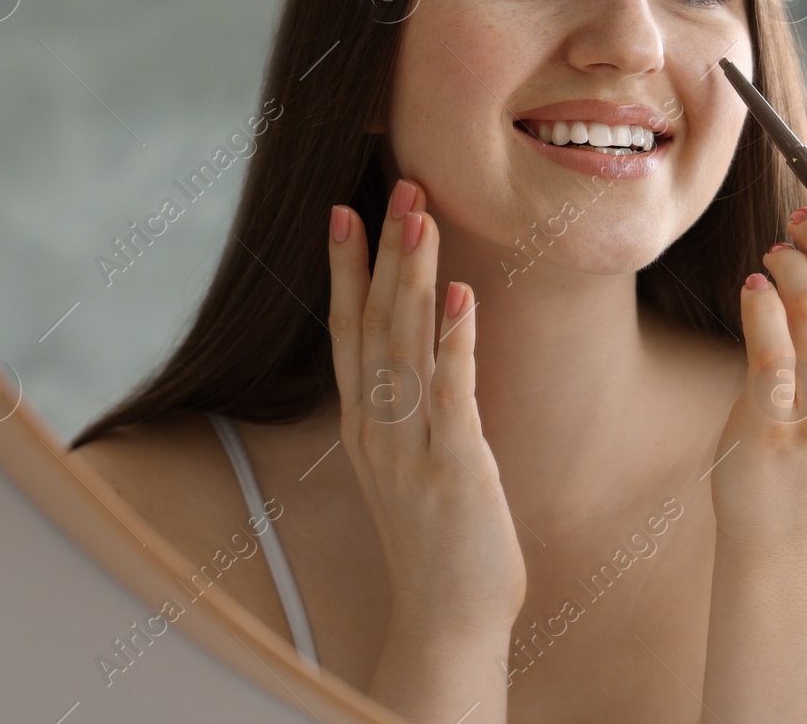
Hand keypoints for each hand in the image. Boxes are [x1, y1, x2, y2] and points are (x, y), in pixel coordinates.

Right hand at [327, 178, 526, 638]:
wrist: (448, 619)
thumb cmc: (440, 539)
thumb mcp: (413, 461)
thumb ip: (411, 406)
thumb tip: (427, 349)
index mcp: (365, 423)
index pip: (347, 329)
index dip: (345, 269)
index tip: (345, 211)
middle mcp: (376, 427)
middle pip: (374, 322)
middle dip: (386, 252)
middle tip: (401, 187)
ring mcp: (409, 447)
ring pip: (405, 345)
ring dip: (414, 277)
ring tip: (422, 218)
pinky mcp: (452, 467)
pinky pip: (450, 394)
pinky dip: (453, 343)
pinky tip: (461, 298)